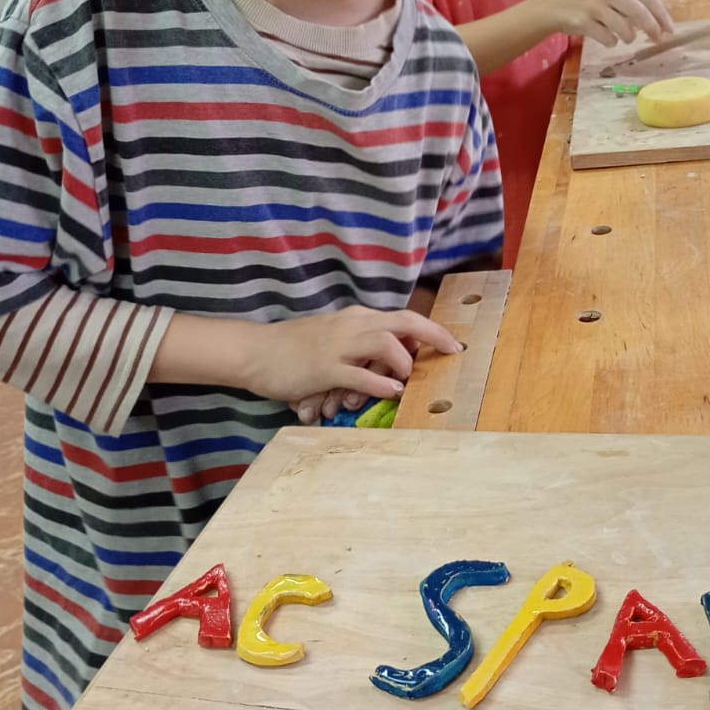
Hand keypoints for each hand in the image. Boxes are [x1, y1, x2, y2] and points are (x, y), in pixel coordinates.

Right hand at [243, 306, 461, 415]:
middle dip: (434, 335)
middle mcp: (352, 326)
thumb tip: (390, 367)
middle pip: (404, 322)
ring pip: (385, 343)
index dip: (430, 330)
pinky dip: (380, 383)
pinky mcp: (324, 368)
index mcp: (357, 318)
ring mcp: (338, 346)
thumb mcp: (333, 341)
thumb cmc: (294, 349)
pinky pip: (359, 374)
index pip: (402, 318)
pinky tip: (391, 391)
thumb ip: (361, 350)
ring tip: (405, 380)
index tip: (451, 343)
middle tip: (454, 351)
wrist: (255, 351)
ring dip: (403, 362)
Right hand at [542, 0, 672, 48]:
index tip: (670, 28)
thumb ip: (630, 3)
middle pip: (639, 12)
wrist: (554, 7)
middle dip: (652, 28)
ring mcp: (595, 7)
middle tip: (658, 39)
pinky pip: (608, 39)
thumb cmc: (587, 1)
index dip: (661, 14)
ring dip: (629, 37)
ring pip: (625, 29)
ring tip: (624, 37)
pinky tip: (604, 37)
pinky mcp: (584, 22)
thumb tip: (657, 22)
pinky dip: (611, 42)